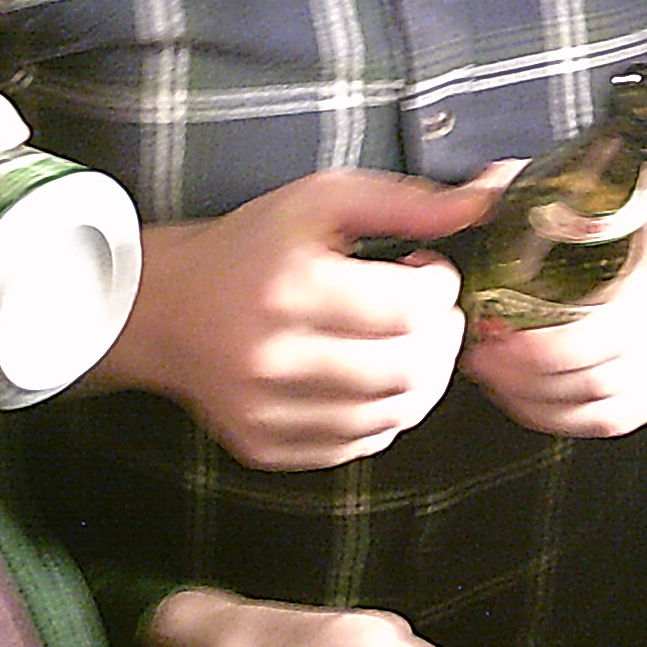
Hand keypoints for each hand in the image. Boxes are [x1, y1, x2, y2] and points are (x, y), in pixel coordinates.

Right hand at [103, 168, 496, 470]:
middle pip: (409, 370)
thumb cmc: (250, 245)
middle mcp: (273, 356)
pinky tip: (370, 375)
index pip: (411, 307)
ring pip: (391, 416)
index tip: (428, 270)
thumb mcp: (321, 200)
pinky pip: (357, 445)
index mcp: (290, 286)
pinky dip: (381, 413)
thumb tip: (486, 204)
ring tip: (407, 342)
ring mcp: (265, 411)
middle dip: (441, 338)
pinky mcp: (263, 445)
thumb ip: (407, 202)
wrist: (161, 306)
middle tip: (432, 313)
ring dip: (420, 378)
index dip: (440, 287)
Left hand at [460, 148, 646, 435]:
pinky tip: (549, 401)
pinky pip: (635, 417)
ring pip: (614, 416)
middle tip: (485, 361)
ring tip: (507, 385)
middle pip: (596, 386)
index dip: (528, 352)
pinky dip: (584, 418)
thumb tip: (487, 195)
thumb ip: (546, 188)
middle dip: (526, 383)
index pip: (587, 342)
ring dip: (548, 410)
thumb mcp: (609, 179)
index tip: (491, 338)